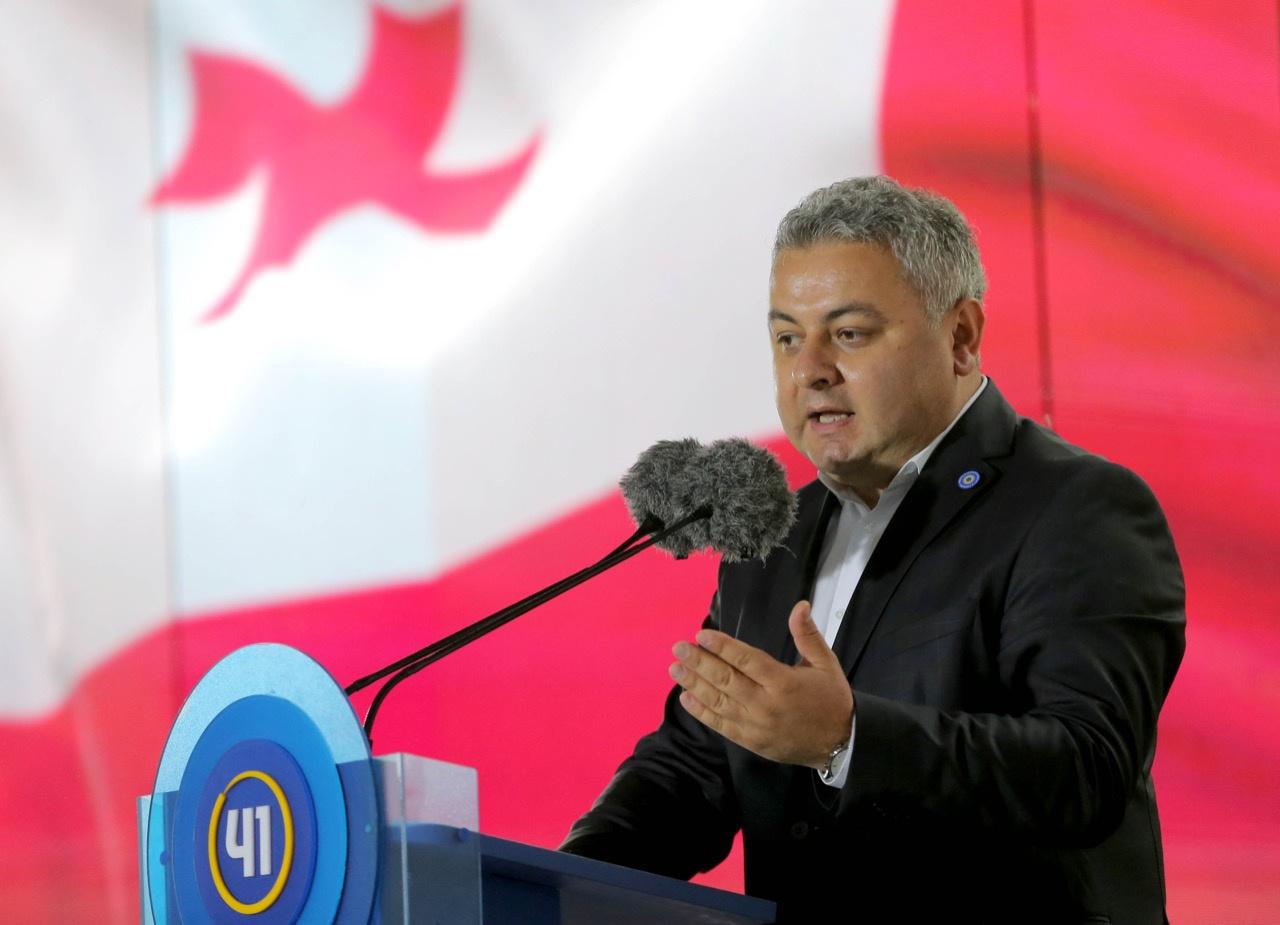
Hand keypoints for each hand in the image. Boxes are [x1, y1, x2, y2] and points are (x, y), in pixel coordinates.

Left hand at [669, 600, 853, 768]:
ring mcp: (756, 726)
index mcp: (784, 682)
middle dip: (700, 663)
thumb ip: (808, 635)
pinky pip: (721, 725)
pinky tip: (686, 698)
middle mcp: (766, 704)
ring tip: (676, 669)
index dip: (722, 647)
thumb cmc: (831, 699)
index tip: (701, 635)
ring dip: (694, 684)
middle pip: (726, 680)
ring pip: (719, 702)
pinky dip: (702, 712)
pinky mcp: (751, 741)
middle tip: (679, 648)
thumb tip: (800, 605)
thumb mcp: (826, 664)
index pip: (746, 660)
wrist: (841, 744)